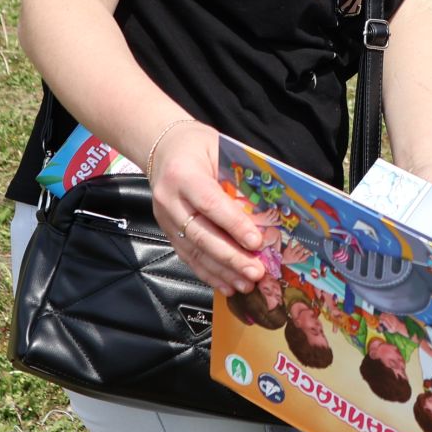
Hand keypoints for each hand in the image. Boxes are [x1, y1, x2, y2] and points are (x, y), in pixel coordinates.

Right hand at [147, 120, 268, 292]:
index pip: (210, 203)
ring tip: (246, 283)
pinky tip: (226, 285)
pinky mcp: (168, 232)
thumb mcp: (218, 148)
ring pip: (194, 251)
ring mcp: (166, 220)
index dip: (234, 224)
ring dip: (222, 271)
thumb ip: (238, 177)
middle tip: (256, 271)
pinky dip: (208, 273)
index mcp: (183, 174)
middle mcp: (169, 200)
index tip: (256, 242)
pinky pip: (188, 257)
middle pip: (202, 234)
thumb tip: (269, 207)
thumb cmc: (198, 146)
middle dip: (231, 257)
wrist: (162, 148)